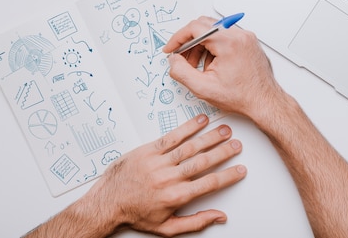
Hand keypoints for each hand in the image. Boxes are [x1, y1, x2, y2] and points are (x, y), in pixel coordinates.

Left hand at [84, 114, 245, 236]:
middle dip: (224, 152)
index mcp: (176, 196)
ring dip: (210, 137)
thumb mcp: (167, 227)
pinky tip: (200, 121)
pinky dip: (187, 128)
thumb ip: (196, 222)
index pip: (210, 183)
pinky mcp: (148, 151)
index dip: (229, 176)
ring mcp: (158, 162)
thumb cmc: (135, 214)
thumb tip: (218, 217)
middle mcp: (168, 178)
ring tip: (225, 130)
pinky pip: (172, 137)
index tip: (240, 169)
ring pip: (191, 147)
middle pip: (204, 161)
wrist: (107, 204)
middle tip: (237, 145)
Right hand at [163, 16, 285, 121]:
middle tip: (182, 58)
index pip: (195, 27)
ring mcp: (246, 37)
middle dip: (189, 42)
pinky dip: (214, 47)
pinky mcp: (248, 42)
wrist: (264, 102)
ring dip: (201, 45)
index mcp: (229, 42)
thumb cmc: (243, 96)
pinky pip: (225, 37)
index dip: (178, 38)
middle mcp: (240, 35)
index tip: (171, 48)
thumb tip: (173, 60)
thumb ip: (181, 72)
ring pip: (214, 31)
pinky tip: (212, 65)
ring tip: (198, 66)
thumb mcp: (204, 88)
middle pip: (204, 25)